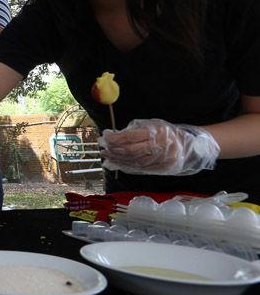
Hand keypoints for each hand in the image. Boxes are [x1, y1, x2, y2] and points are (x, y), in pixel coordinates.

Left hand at [100, 119, 219, 175]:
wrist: (191, 145)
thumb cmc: (167, 132)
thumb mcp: (153, 125)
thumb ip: (134, 131)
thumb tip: (113, 137)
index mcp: (156, 132)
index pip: (131, 137)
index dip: (116, 139)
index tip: (104, 139)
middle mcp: (159, 146)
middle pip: (132, 151)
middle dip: (115, 152)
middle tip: (103, 151)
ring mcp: (162, 159)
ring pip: (136, 162)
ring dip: (119, 161)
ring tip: (108, 159)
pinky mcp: (163, 169)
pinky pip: (142, 169)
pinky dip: (128, 167)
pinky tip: (119, 165)